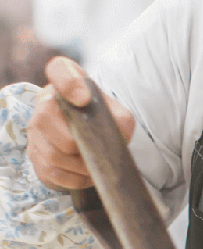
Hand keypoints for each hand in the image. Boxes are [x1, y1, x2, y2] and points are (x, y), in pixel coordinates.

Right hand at [26, 56, 135, 190]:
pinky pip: (52, 171)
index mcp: (67, 84)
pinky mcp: (36, 155)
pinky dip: (75, 179)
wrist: (95, 143)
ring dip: (80, 166)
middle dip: (79, 143)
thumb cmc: (105, 124)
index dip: (68, 82)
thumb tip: (114, 133)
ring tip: (96, 166)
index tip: (83, 98)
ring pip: (52, 152)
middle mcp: (45, 101)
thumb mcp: (119, 118)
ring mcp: (36, 129)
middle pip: (47, 119)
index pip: (59, 70)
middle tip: (97, 152)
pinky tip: (86, 176)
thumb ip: (120, 120)